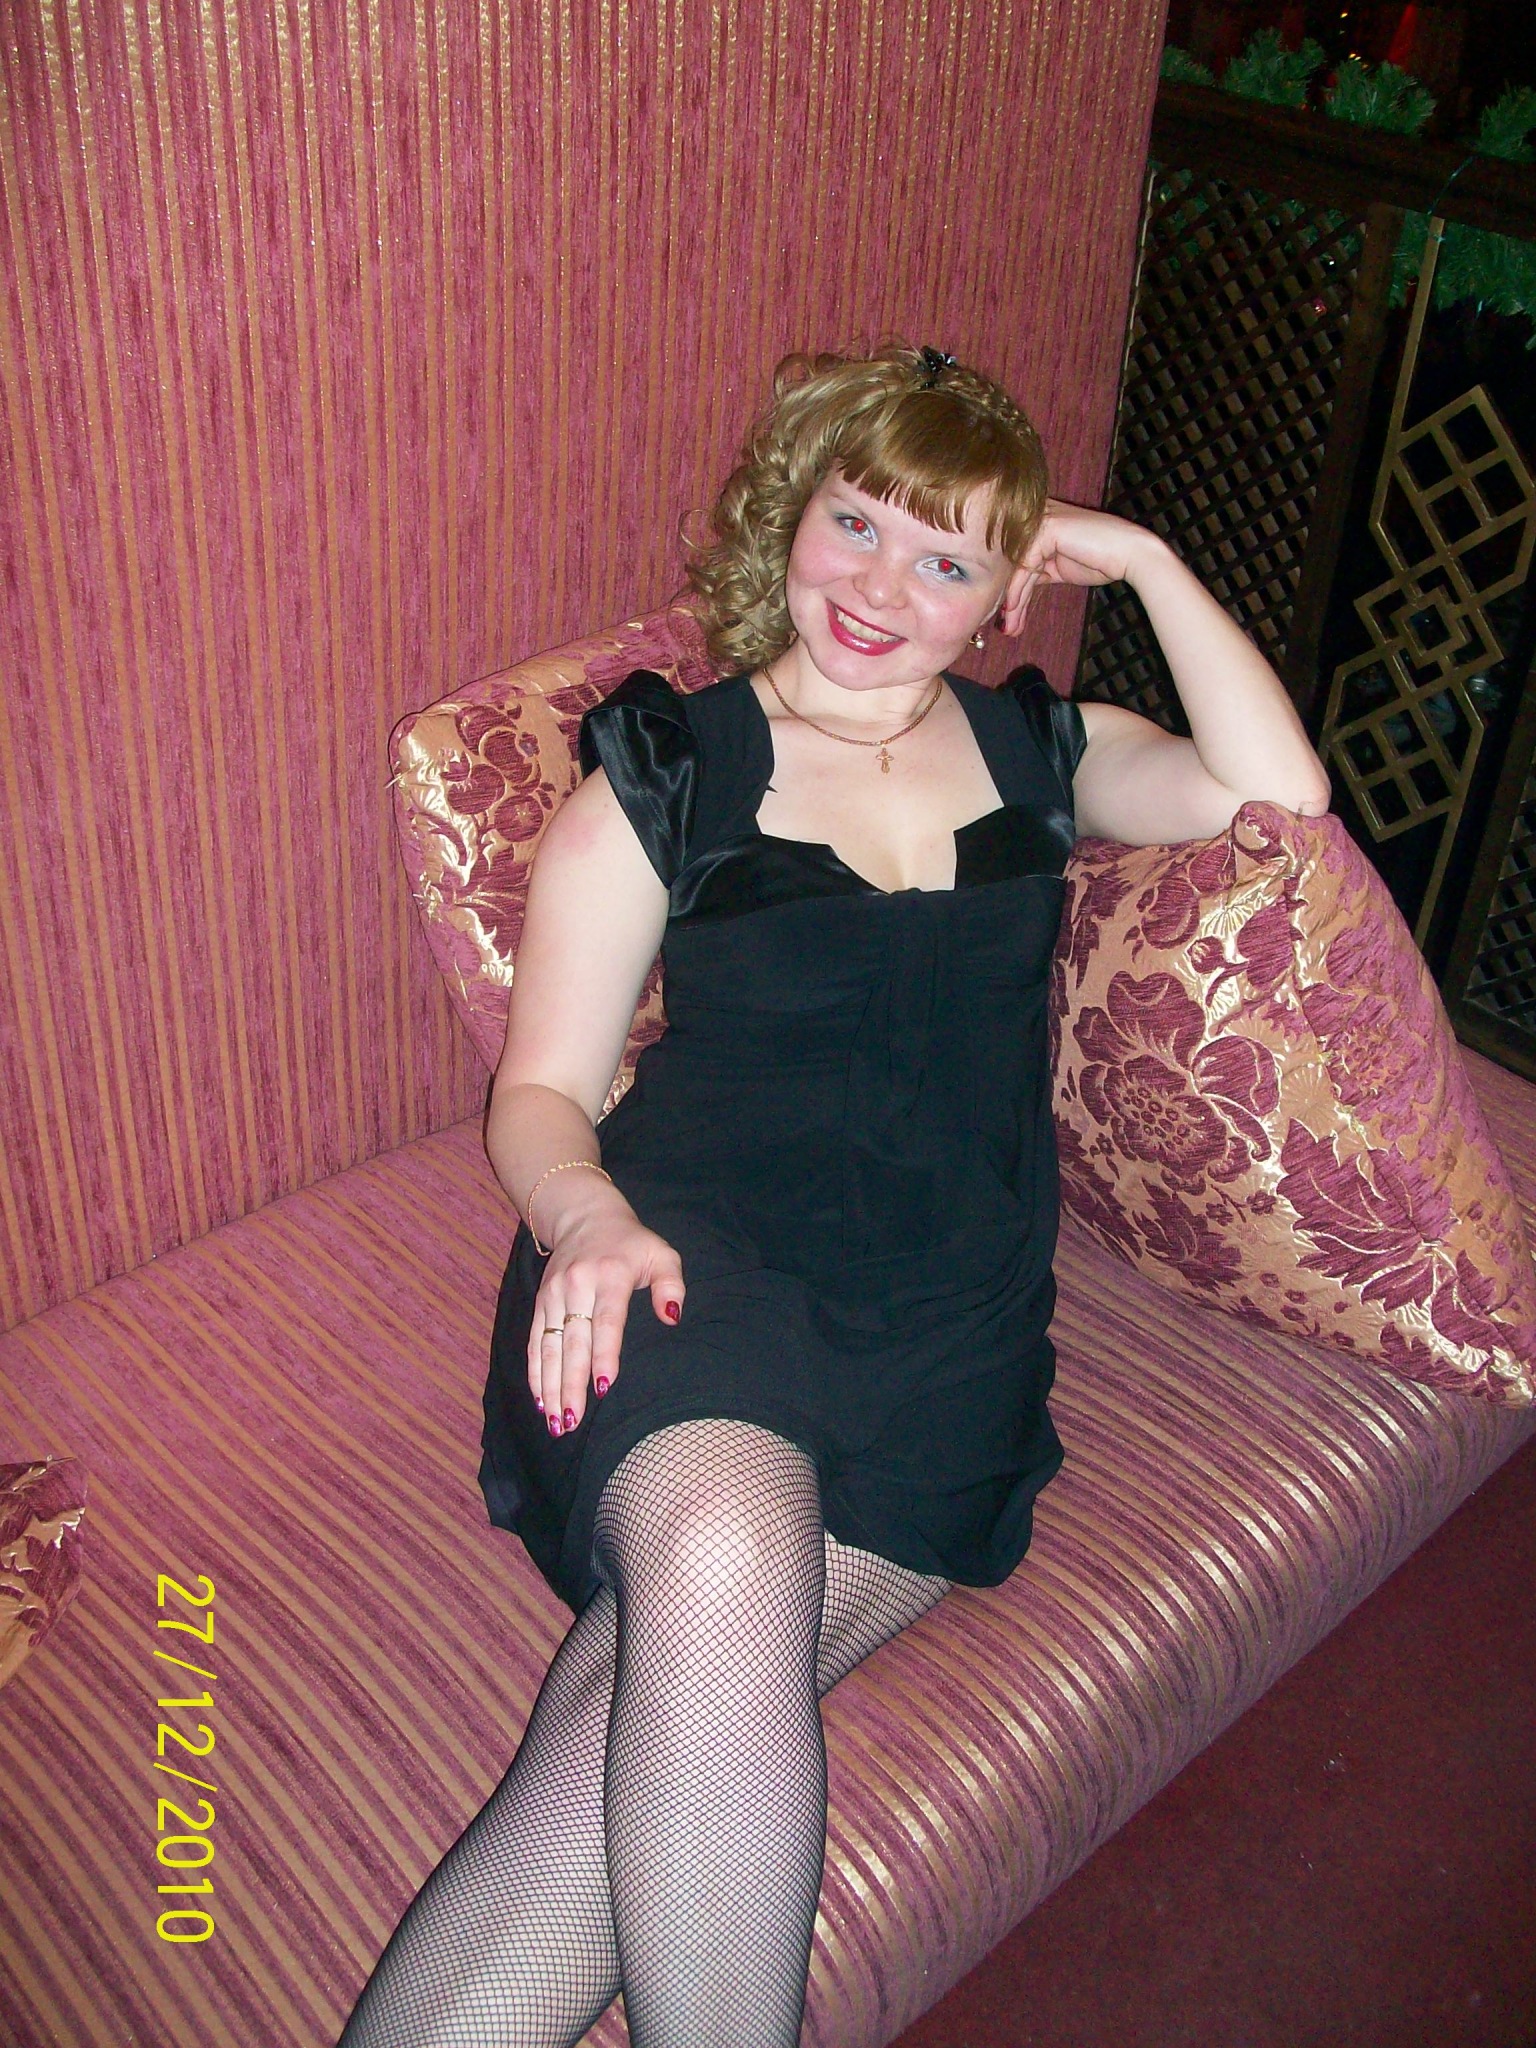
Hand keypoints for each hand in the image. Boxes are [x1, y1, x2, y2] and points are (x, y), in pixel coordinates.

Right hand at [527, 1189, 684, 1435]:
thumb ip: (671, 1285)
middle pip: (573, 1342)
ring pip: (548, 1346)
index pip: (606, 1321)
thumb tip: (671, 1318)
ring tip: (555, 1421)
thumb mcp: (661, 1254)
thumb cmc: (631, 1243)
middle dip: (571, 1384)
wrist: (585, 1216)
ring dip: (550, 1386)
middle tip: (571, 1421)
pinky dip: (535, 1372)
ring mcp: (553, 1294)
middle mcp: (577, 1285)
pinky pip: (534, 1341)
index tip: (602, 1387)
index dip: (603, 1355)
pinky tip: (540, 1399)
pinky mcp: (540, 1301)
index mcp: (610, 1275)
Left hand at [1000, 502, 1162, 635]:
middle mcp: (1038, 516)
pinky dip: (1017, 591)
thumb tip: (1012, 597)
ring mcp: (1042, 519)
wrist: (1130, 554)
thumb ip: (1037, 573)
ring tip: (1009, 627)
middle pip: (1015, 563)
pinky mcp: (1047, 529)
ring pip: (1018, 568)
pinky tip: (1013, 609)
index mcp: (1041, 523)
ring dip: (1012, 601)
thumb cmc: (1101, 561)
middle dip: (1009, 599)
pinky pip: (1025, 566)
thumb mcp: (1059, 569)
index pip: (1018, 559)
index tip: (1006, 618)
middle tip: (1005, 628)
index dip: (1011, 589)